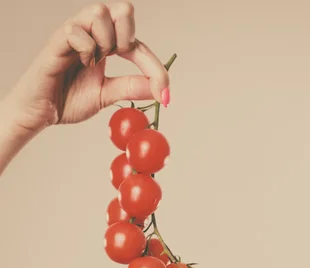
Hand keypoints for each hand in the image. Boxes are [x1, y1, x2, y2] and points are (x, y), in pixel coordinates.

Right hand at [3, 2, 169, 133]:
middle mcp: (92, 33)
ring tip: (95, 62)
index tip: (164, 93)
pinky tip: (80, 64)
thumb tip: (157, 88)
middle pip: (124, 9)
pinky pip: (77, 31)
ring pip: (99, 11)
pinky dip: (85, 49)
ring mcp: (74, 33)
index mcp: (106, 44)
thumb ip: (129, 88)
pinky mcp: (57, 41)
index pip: (138, 42)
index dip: (155, 66)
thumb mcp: (106, 95)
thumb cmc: (68, 99)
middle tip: (119, 63)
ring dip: (106, 40)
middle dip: (130, 39)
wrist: (42, 112)